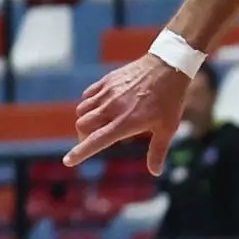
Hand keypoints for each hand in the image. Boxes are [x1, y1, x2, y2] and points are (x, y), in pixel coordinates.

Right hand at [66, 54, 192, 172]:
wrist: (168, 67)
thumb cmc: (170, 100)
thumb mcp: (167, 128)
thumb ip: (157, 151)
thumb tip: (155, 172)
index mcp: (125, 123)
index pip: (96, 141)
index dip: (80, 153)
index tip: (68, 161)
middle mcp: (112, 108)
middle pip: (82, 125)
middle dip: (82, 136)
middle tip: (93, 139)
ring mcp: (108, 92)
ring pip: (82, 110)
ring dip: (84, 120)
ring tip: (98, 123)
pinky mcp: (107, 80)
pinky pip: (87, 94)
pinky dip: (88, 103)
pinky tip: (99, 106)